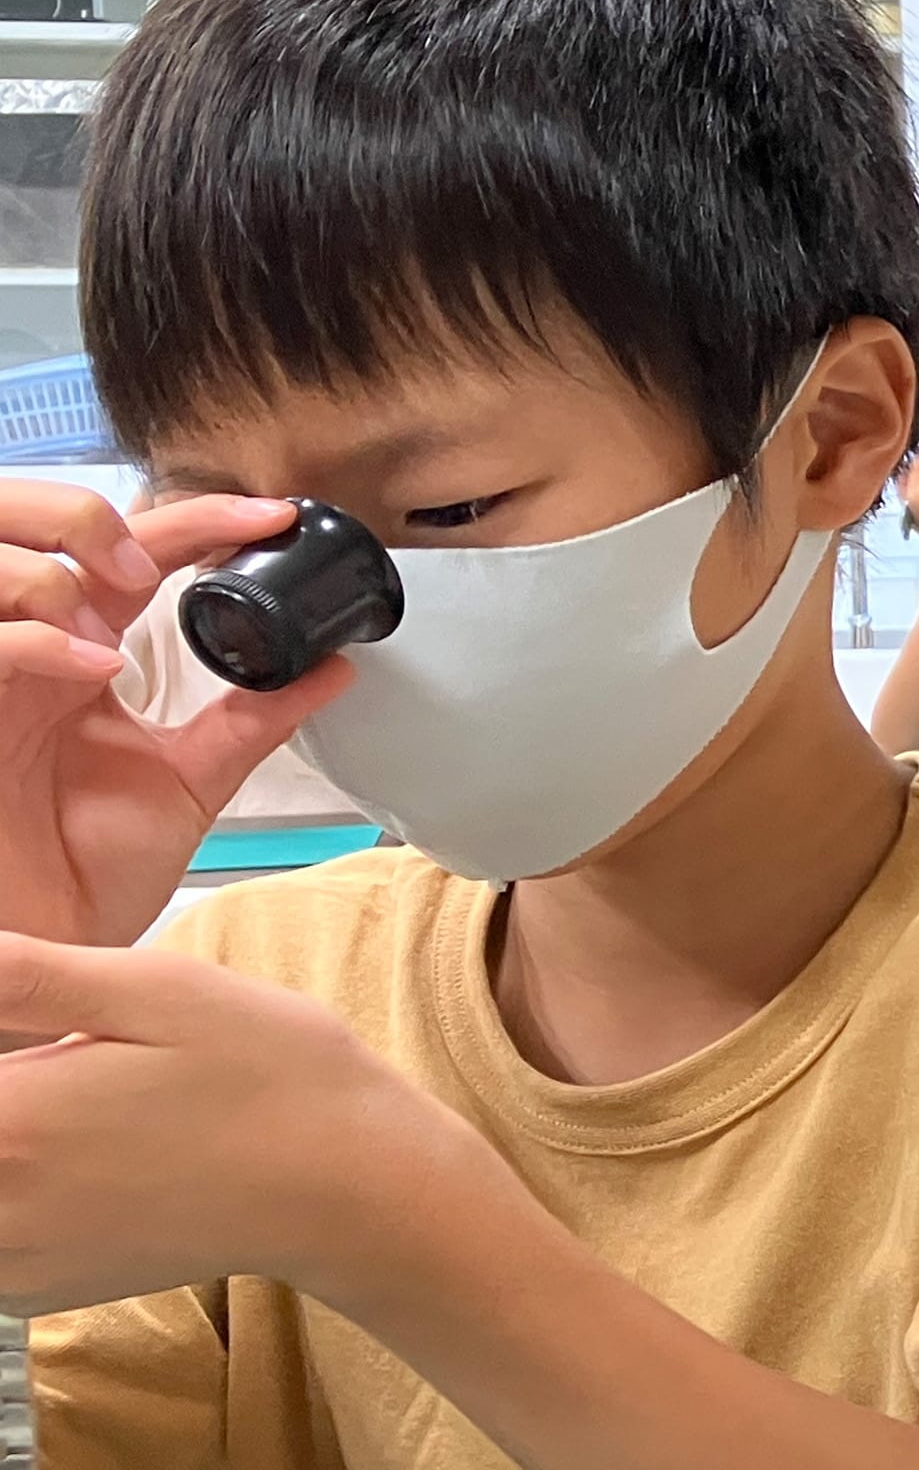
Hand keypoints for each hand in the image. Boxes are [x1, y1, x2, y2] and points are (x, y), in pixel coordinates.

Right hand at [0, 482, 353, 948]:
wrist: (47, 954)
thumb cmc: (87, 878)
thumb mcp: (188, 785)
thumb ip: (251, 721)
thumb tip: (334, 669)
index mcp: (81, 658)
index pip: (130, 551)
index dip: (199, 521)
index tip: (277, 519)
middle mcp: (28, 654)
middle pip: (32, 523)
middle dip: (93, 515)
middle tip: (158, 557)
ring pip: (2, 563)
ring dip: (64, 578)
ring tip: (110, 639)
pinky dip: (40, 642)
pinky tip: (92, 672)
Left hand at [0, 937, 485, 1313]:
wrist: (353, 1190)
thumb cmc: (272, 1079)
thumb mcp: (155, 990)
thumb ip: (23, 975)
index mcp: (7, 1123)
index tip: (28, 1044)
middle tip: (43, 1060)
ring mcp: (11, 1260)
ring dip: (0, 1145)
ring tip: (57, 1103)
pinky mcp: (34, 1289)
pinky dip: (2, 1193)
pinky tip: (51, 1154)